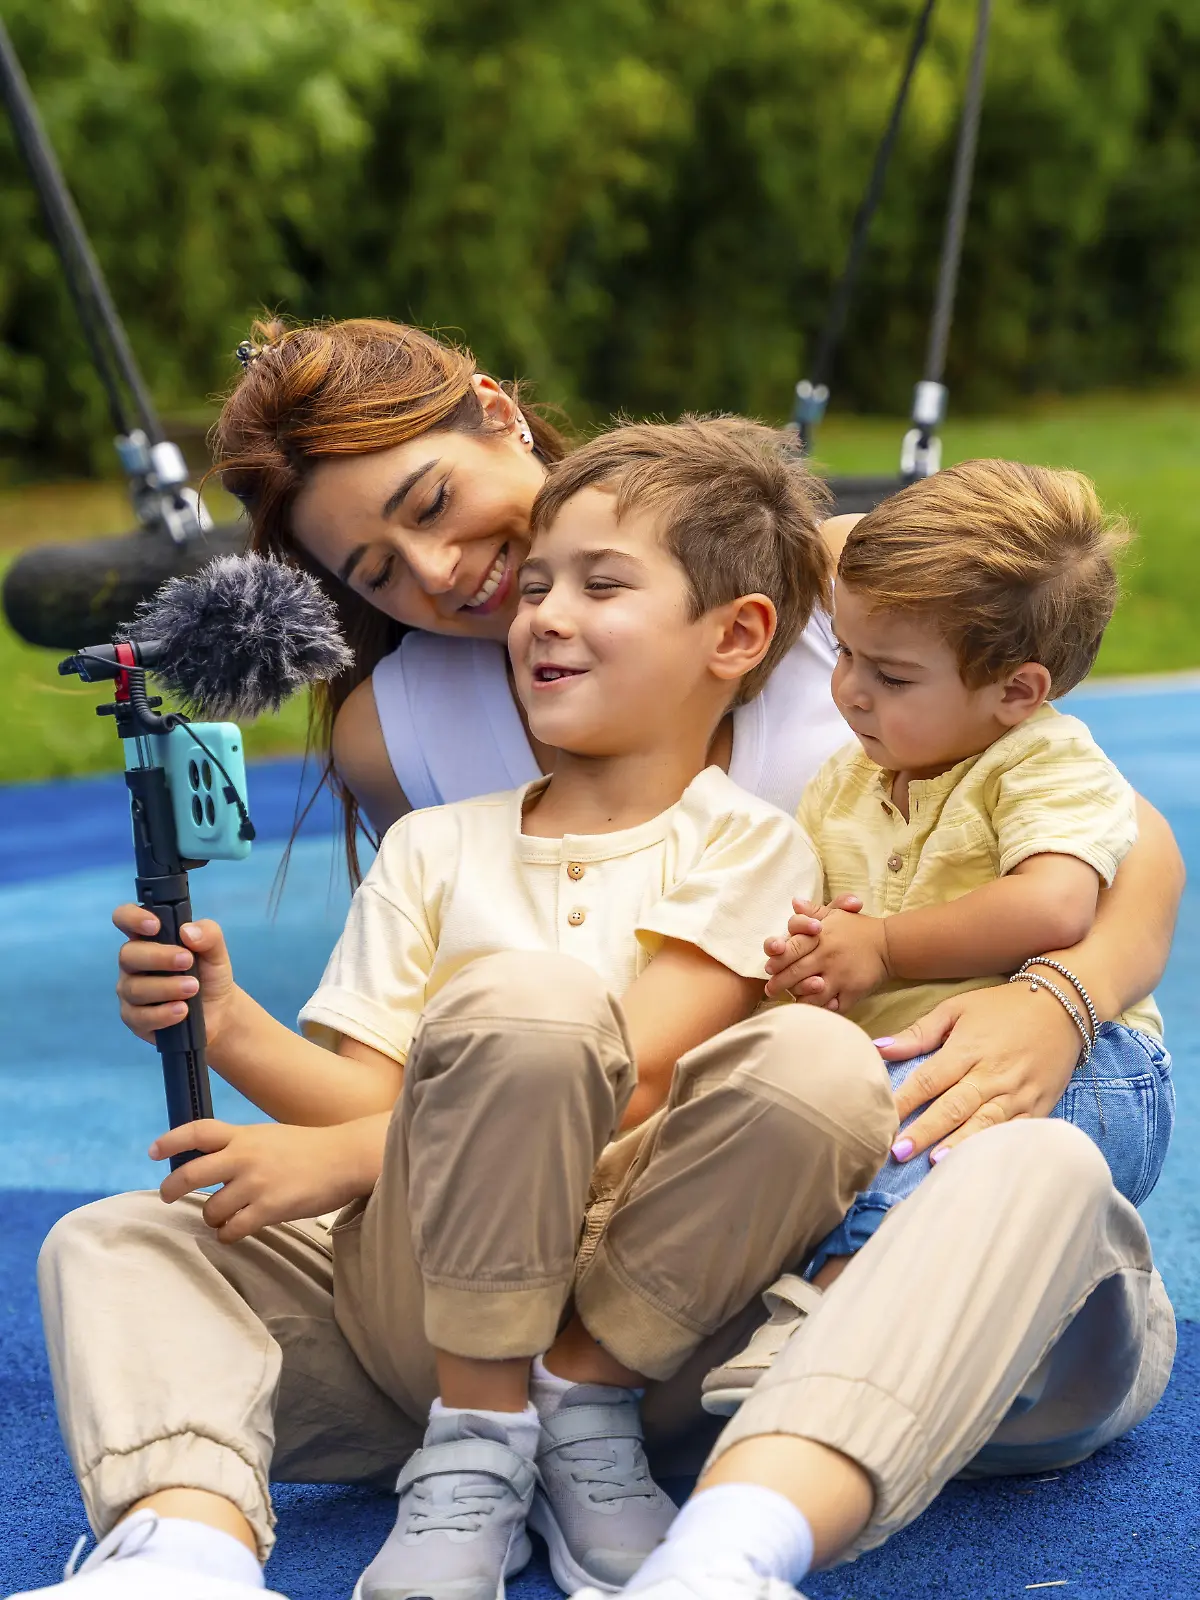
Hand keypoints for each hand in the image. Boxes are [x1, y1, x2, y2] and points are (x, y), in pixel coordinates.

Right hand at [114, 904, 238, 1051]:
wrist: (219, 1010)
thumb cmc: (209, 973)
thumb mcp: (216, 950)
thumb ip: (208, 934)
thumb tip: (187, 932)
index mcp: (148, 938)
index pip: (124, 918)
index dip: (132, 918)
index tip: (155, 926)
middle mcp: (133, 963)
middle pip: (127, 955)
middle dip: (159, 957)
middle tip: (188, 961)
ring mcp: (130, 992)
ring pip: (134, 988)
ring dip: (167, 987)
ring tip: (193, 988)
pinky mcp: (135, 1019)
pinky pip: (139, 1017)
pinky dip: (163, 1013)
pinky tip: (182, 1010)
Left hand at [153, 1118, 377, 1242]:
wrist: (345, 1159)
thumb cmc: (308, 1149)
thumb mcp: (269, 1136)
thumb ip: (239, 1146)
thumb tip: (209, 1163)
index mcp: (244, 1135)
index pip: (198, 1131)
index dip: (171, 1141)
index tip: (153, 1152)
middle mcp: (245, 1157)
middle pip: (191, 1174)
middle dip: (172, 1189)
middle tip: (168, 1197)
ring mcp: (256, 1184)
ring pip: (211, 1209)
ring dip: (212, 1217)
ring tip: (225, 1217)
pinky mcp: (269, 1209)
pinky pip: (231, 1230)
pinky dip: (228, 1234)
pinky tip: (236, 1230)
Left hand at [766, 905, 886, 1011]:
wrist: (888, 945)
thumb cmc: (857, 929)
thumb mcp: (835, 915)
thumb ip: (813, 911)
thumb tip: (795, 902)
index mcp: (821, 938)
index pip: (791, 949)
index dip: (777, 960)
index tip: (768, 969)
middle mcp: (828, 957)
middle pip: (795, 974)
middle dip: (778, 984)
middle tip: (770, 990)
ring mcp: (840, 977)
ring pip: (811, 994)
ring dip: (797, 999)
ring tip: (789, 1001)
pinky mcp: (852, 993)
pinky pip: (832, 1007)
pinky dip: (821, 1010)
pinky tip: (813, 1010)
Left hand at [884, 980, 1082, 1162]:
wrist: (1063, 1004)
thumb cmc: (1001, 1007)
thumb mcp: (956, 1008)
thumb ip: (917, 1033)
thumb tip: (878, 1048)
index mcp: (967, 1049)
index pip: (929, 1079)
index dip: (905, 1100)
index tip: (881, 1118)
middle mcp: (992, 1074)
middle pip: (953, 1107)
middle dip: (925, 1130)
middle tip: (898, 1151)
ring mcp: (1017, 1093)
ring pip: (984, 1123)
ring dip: (959, 1144)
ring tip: (935, 1162)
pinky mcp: (1039, 1106)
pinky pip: (1015, 1132)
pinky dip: (997, 1147)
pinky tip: (980, 1162)